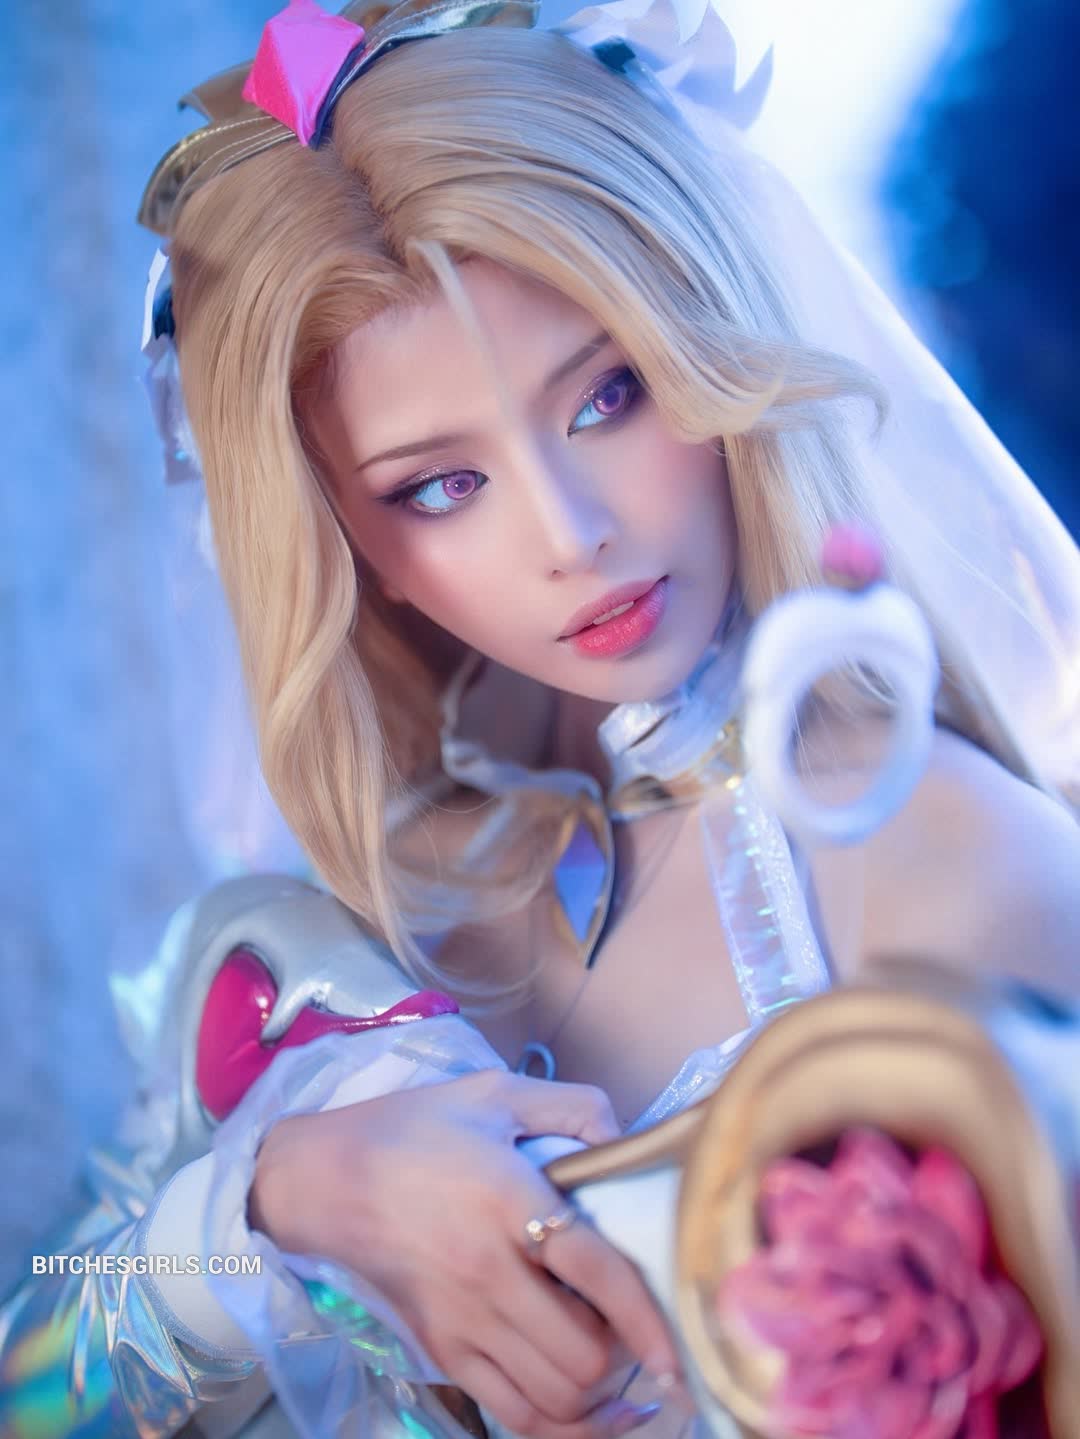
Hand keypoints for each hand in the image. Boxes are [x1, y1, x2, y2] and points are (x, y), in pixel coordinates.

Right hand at [250, 1069, 680, 1438]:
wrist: (323, 1178)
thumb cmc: (414, 1130)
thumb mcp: (494, 1092)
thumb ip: (573, 1107)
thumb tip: (626, 1144)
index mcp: (509, 1200)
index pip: (595, 1271)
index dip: (646, 1316)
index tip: (678, 1345)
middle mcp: (489, 1272)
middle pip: (582, 1354)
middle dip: (624, 1352)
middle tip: (632, 1325)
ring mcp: (462, 1320)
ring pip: (555, 1396)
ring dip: (597, 1392)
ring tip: (614, 1363)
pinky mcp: (442, 1349)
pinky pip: (513, 1415)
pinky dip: (559, 1426)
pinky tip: (586, 1410)